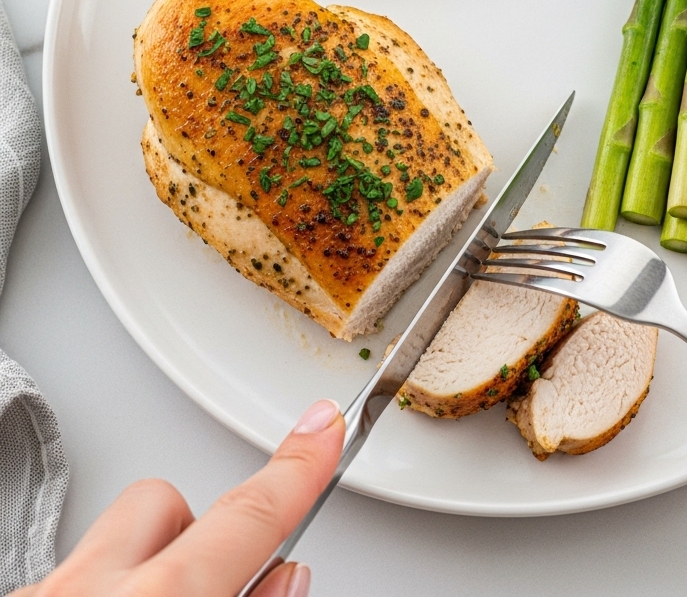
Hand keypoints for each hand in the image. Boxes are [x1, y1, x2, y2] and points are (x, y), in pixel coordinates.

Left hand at [15, 398, 344, 596]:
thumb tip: (284, 575)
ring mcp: (41, 596)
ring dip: (140, 572)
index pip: (248, 518)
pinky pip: (65, 576)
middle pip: (164, 503)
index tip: (327, 426)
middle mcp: (85, 591)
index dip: (298, 467)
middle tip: (215, 581)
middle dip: (199, 532)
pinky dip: (94, 593)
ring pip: (108, 540)